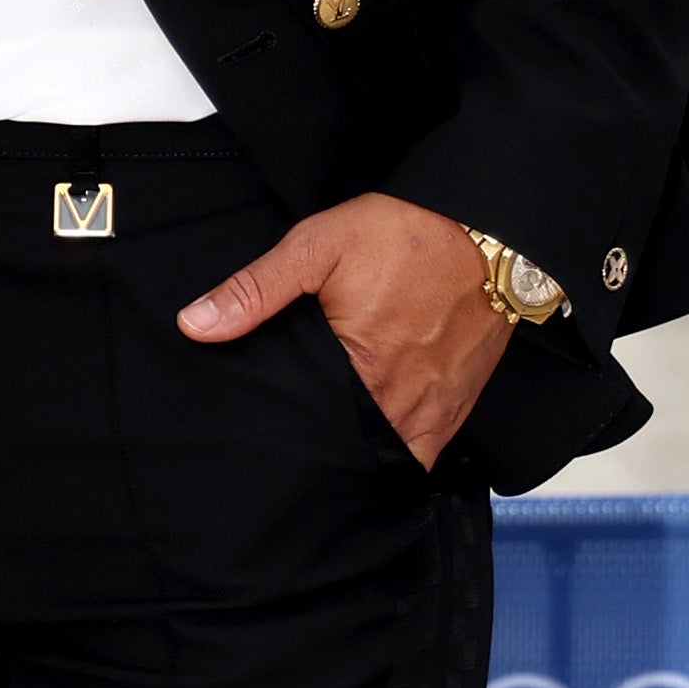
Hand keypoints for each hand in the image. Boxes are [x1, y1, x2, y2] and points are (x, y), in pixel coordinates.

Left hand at [179, 191, 512, 465]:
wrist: (493, 229)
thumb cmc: (408, 233)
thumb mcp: (319, 245)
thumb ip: (256, 289)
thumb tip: (194, 324)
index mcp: (363, 368)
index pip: (307, 429)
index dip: (283, 438)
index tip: (264, 436)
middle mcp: (404, 400)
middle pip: (350, 452)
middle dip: (319, 455)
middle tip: (289, 452)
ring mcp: (437, 408)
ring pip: (388, 458)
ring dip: (360, 457)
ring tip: (327, 452)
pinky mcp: (461, 403)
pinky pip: (425, 450)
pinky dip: (400, 453)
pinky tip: (374, 442)